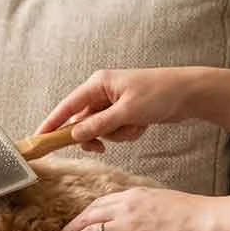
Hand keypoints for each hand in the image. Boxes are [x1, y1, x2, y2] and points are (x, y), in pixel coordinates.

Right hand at [37, 68, 208, 152]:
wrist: (190, 93)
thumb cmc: (160, 93)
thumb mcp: (127, 112)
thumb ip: (98, 125)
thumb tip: (75, 136)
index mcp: (98, 84)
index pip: (67, 106)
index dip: (52, 122)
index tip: (39, 138)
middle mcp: (102, 92)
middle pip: (84, 121)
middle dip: (96, 134)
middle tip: (100, 147)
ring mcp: (114, 103)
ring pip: (101, 129)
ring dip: (118, 133)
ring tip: (137, 124)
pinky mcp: (125, 112)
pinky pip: (116, 130)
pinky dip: (128, 132)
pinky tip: (143, 124)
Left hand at [60, 187, 218, 230]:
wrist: (208, 222)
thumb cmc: (194, 213)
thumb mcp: (161, 200)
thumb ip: (143, 206)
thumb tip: (137, 215)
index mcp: (132, 195)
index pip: (99, 203)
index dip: (86, 214)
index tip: (79, 221)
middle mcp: (125, 208)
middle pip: (89, 217)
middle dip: (73, 227)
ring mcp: (127, 227)